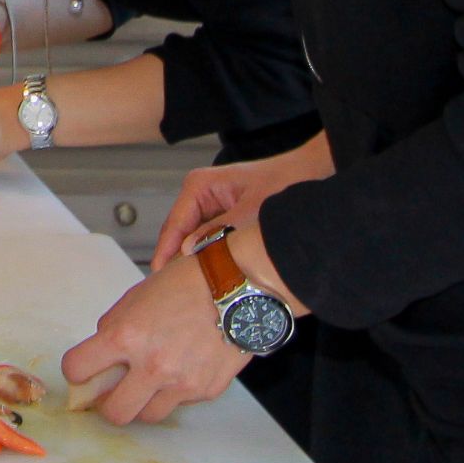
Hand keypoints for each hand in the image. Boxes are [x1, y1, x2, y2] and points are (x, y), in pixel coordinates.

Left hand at [60, 253, 250, 425]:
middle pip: (114, 413)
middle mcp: (152, 366)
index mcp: (126, 336)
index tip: (82, 370)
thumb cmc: (184, 285)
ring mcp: (181, 384)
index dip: (77, 370)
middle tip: (113, 392)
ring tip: (150, 382)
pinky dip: (175, 392)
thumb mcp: (136, 297)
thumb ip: (114, 327)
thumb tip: (101, 355)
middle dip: (109, 404)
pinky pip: (181, 403)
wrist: (236, 288)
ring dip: (143, 402)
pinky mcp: (206, 391)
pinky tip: (183, 368)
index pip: (78, 369)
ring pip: (148, 416)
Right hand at [148, 131, 334, 270]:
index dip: (165, 251)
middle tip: (170, 288)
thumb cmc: (281, 182)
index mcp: (199, 186)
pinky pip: (205, 238)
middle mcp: (199, 194)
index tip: (158, 274)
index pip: (174, 223)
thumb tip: (189, 250)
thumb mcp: (251, 210)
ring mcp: (208, 205)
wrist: (306, 174)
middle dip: (174, 258)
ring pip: (190, 238)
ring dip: (191, 257)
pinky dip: (206, 253)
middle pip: (177, 232)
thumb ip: (219, 229)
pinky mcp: (219, 216)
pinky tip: (208, 272)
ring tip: (186, 285)